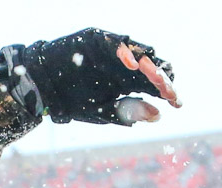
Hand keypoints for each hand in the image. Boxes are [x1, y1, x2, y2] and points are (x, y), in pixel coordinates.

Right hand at [18, 28, 181, 125]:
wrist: (45, 86)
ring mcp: (111, 52)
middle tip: (169, 91)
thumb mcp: (104, 110)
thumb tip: (158, 115)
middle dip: (161, 79)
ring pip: (137, 53)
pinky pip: (114, 42)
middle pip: (149, 69)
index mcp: (126, 83)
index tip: (177, 103)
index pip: (153, 86)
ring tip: (158, 78)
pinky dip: (124, 52)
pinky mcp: (96, 39)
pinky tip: (133, 65)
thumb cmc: (73, 100)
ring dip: (149, 65)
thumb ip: (129, 111)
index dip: (166, 92)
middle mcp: (122, 66)